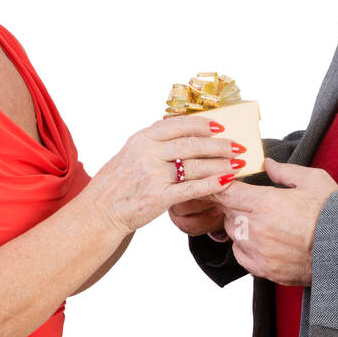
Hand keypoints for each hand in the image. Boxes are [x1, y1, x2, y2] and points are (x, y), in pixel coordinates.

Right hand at [84, 115, 242, 234]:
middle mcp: (148, 153)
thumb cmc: (117, 183)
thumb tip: (184, 133)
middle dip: (219, 145)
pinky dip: (213, 183)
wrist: (100, 212)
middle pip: (192, 144)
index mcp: (142, 138)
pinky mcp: (159, 197)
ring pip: (195, 165)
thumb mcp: (130, 152)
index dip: (202, 124)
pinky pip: (192, 188)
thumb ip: (154, 142)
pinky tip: (227, 180)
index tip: (219, 126)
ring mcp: (153, 175)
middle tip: (237, 147)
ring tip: (237, 163)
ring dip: (220, 164)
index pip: (178, 124)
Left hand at [215, 158, 337, 285]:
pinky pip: (240, 254)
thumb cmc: (333, 214)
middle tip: (249, 201)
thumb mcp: (313, 181)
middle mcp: (256, 228)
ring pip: (232, 234)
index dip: (218, 185)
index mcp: (265, 203)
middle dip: (234, 205)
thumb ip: (285, 171)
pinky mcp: (264, 270)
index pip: (226, 192)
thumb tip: (267, 163)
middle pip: (228, 212)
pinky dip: (244, 246)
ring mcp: (259, 251)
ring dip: (239, 225)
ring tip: (259, 221)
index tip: (217, 182)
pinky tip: (259, 240)